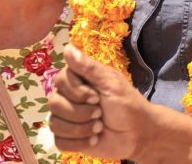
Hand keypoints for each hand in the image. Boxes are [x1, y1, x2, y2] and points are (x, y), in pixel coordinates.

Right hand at [49, 46, 150, 160]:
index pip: (60, 80)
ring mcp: (66, 119)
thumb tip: (67, 47)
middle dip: (81, 112)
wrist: (137, 133)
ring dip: (82, 129)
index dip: (77, 92)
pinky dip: (79, 143)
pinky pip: (59, 142)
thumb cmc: (127, 103)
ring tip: (99, 127)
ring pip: (55, 124)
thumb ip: (88, 67)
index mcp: (77, 80)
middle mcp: (68, 97)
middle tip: (100, 113)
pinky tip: (94, 139)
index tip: (96, 97)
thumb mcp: (111, 82)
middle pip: (54, 103)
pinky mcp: (68, 139)